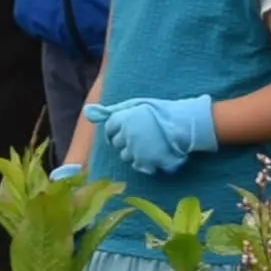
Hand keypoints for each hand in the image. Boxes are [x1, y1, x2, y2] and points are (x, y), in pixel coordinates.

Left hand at [86, 91, 222, 178]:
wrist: (184, 125)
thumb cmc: (161, 112)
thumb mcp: (136, 105)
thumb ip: (112, 110)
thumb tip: (87, 111)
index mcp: (122, 119)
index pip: (109, 128)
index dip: (116, 129)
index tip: (125, 129)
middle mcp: (125, 135)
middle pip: (116, 143)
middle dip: (125, 140)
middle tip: (139, 135)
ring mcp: (135, 150)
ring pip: (125, 155)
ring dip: (133, 151)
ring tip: (147, 144)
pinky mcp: (145, 162)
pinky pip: (137, 165)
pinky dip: (143, 161)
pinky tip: (152, 153)